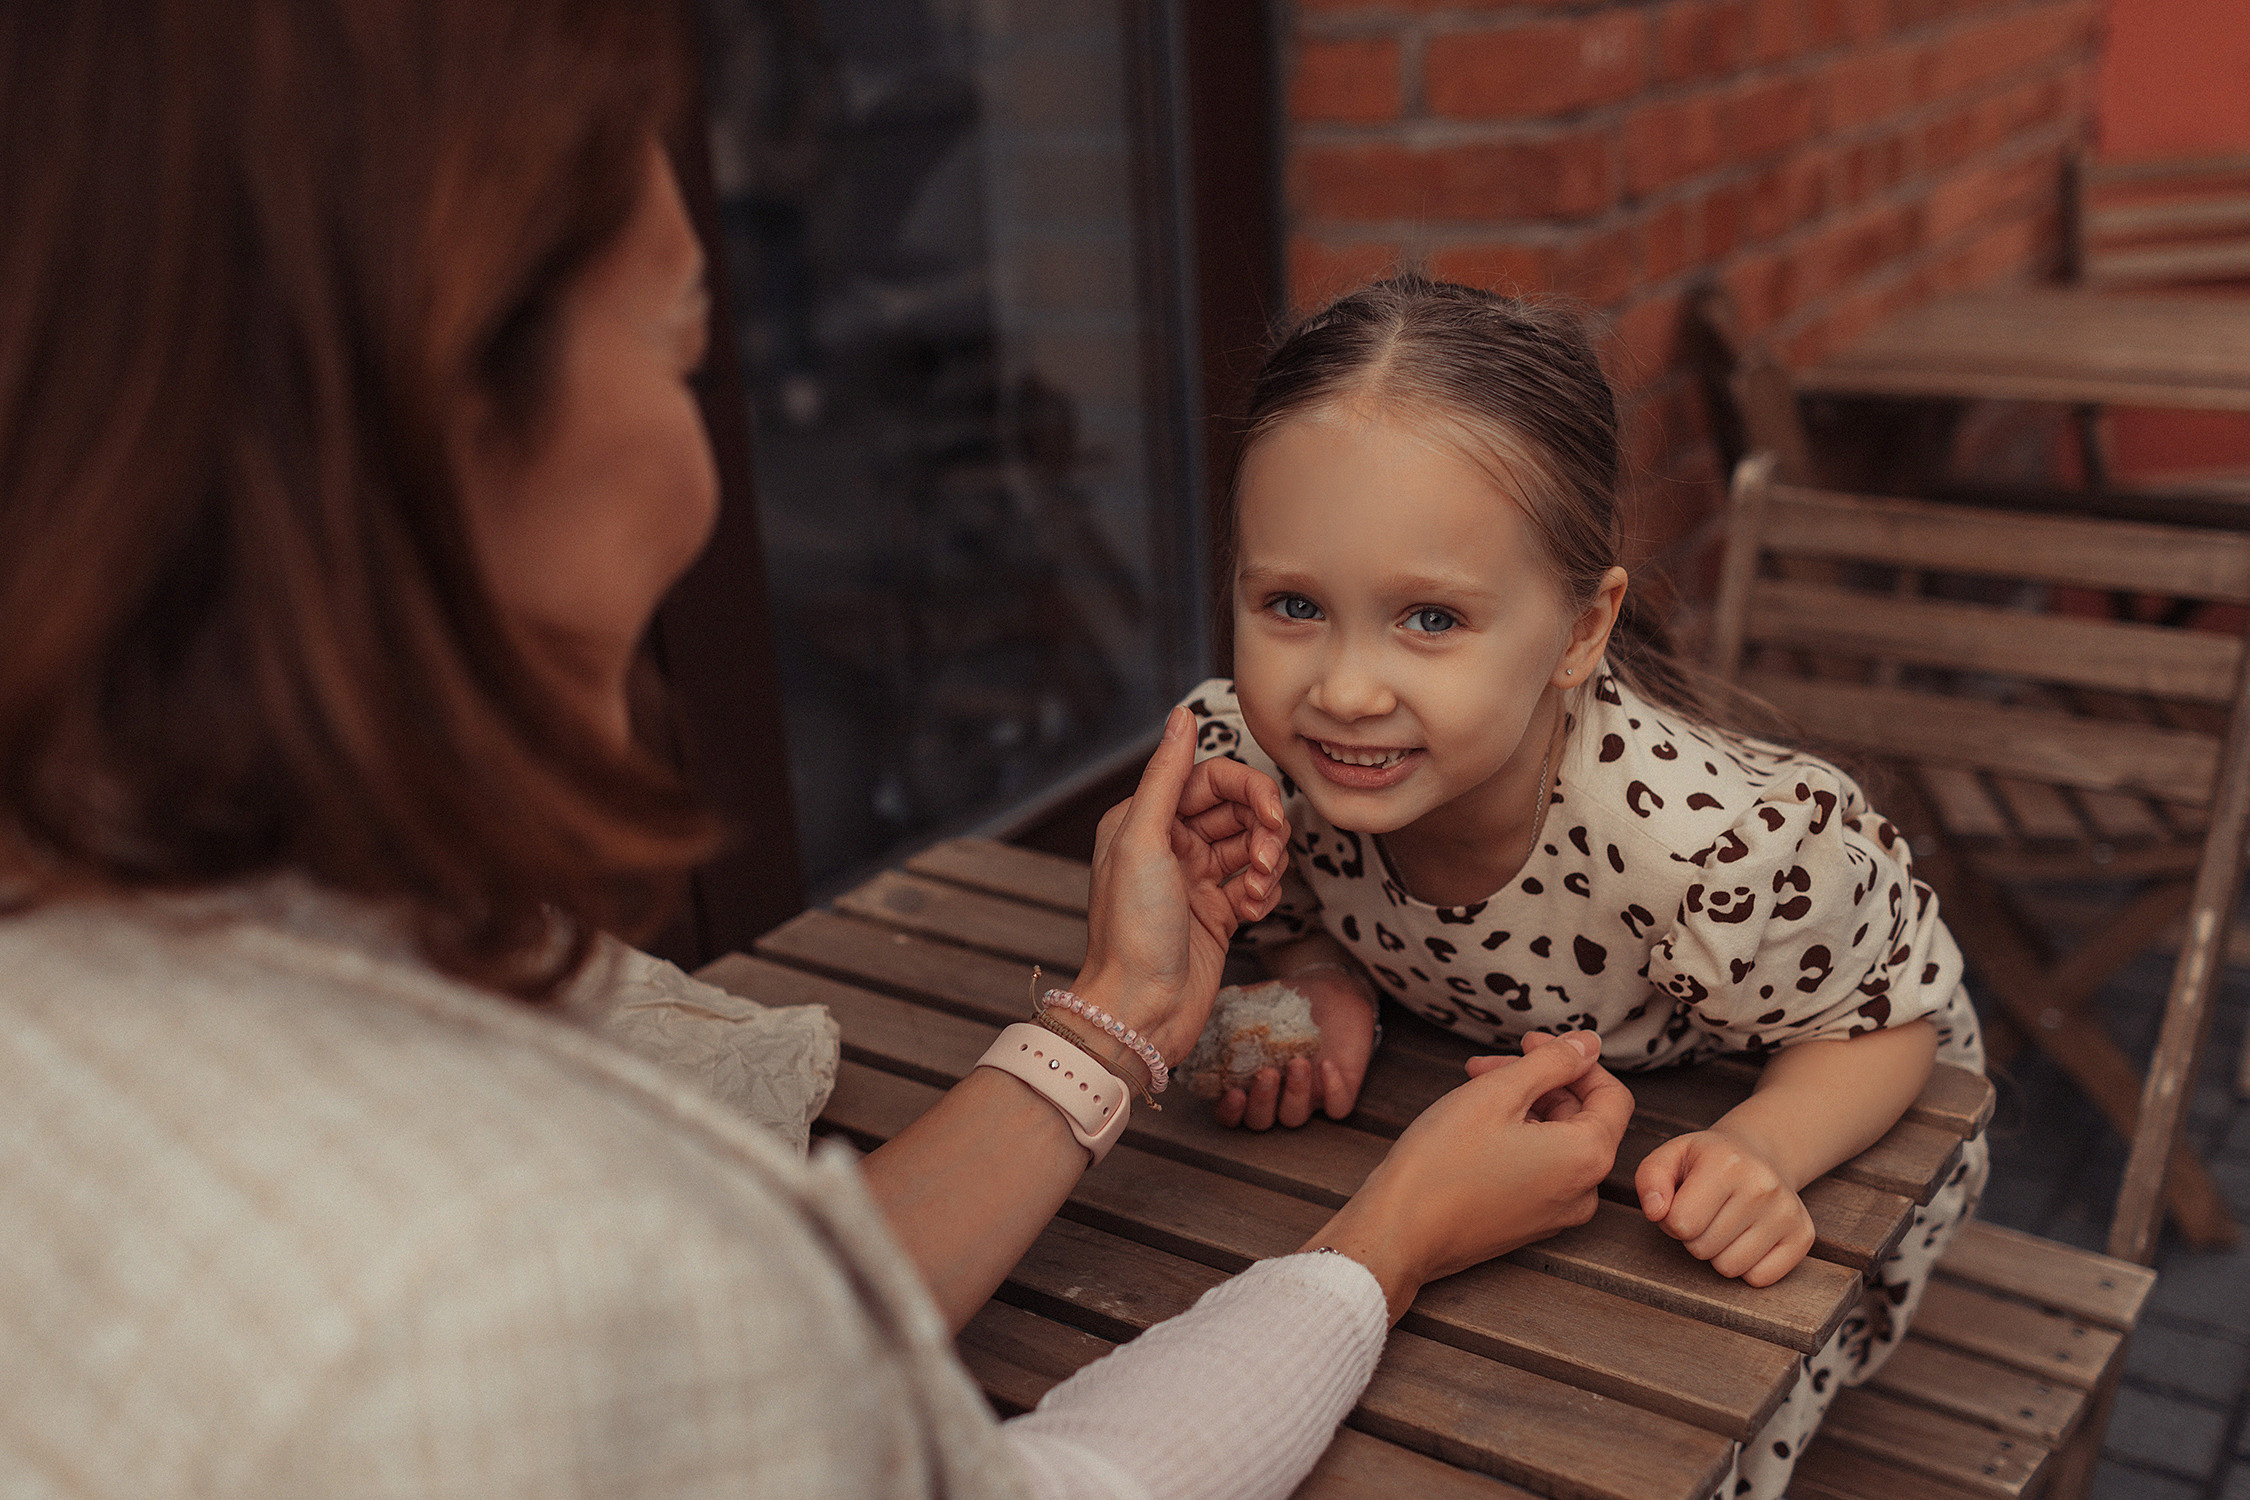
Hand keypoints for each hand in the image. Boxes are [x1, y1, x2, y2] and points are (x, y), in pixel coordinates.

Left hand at [1075, 707, 1290, 1064]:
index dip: (1248, 789)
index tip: (1270, 813)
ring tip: (1258, 888)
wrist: (1141, 1011)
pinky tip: (1253, 909)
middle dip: (1263, 827)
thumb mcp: (1142, 842)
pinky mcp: (1217, 914)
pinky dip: (1264, 893)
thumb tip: (1181, 715)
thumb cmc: (1130, 931)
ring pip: (1252, 845)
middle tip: (1269, 854)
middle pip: (1237, 809)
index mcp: (1144, 819)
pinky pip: (1255, 884)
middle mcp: (1169, 844)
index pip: (1210, 778)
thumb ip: (1165, 776)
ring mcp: (1195, 880)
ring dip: (1267, 861)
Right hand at [1214, 969, 1375, 1129]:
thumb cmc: (1286, 1002)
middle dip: (1261, 1102)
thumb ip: (1225, 1015)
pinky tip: (1327, 1065)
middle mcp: (1276, 1096)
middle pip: (1260, 1122)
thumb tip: (1196, 1018)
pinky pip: (1338, 1107)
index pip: (1231, 1114)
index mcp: (1250, 1082)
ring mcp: (1308, 1096)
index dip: (1229, 1111)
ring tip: (1297, 1061)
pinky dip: (1333, 1091)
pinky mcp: (1340, 1089)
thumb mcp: (1253, 1003)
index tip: (1232, 1092)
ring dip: (1294, 1094)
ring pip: (1295, 1117)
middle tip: (1266, 1074)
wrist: (1330, 989)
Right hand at [1303, 1030, 1632, 1321]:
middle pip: (1581, 1117)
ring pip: (1557, 1142)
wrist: (1399, 1232)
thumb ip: (1554, 1061)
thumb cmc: (1443, 1162)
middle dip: (1539, 1081)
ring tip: (1473, 1092)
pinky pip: (1540, 1171)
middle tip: (1485, 1066)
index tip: (1529, 1043)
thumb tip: (1591, 1043)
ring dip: (1523, 1107)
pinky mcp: (1529, 1225)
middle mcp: (1583, 1192)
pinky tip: (1475, 1129)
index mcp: (1587, 1157)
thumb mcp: (1498, 1093)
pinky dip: (1517, 1140)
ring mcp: (1557, 1214)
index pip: (1612, 1095)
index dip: (1574, 1059)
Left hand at [1633, 1125, 1815, 1286]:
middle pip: (1702, 1249)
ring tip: (1725, 1224)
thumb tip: (1655, 1212)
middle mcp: (1762, 1186)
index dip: (1672, 1220)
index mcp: (1726, 1162)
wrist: (1759, 1155)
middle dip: (1694, 1237)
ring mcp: (1787, 1212)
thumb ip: (1650, 1180)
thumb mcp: (1670, 1158)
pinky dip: (1746, 1266)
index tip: (1683, 1204)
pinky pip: (1759, 1279)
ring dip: (1718, 1253)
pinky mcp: (1803, 1236)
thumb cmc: (1706, 1162)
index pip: (1680, 1223)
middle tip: (1706, 1213)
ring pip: (1729, 1268)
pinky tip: (1747, 1236)